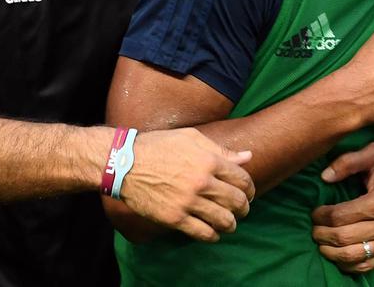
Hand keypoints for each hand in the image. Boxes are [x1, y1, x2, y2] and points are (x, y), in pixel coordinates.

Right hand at [119, 127, 255, 241]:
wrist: (124, 163)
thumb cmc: (158, 146)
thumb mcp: (191, 138)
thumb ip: (221, 150)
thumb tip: (247, 157)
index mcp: (208, 160)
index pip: (242, 179)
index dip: (250, 188)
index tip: (248, 193)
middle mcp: (202, 182)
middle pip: (237, 201)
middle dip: (244, 208)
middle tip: (242, 210)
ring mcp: (188, 201)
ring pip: (224, 220)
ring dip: (231, 224)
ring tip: (229, 223)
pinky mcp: (174, 218)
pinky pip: (203, 233)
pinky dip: (213, 236)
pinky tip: (213, 233)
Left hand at [310, 143, 373, 273]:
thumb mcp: (373, 154)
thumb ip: (347, 162)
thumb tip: (324, 177)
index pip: (341, 216)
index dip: (321, 216)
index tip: (314, 212)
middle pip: (343, 237)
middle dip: (322, 234)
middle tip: (313, 228)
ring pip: (352, 256)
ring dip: (330, 251)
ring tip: (320, 241)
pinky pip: (365, 267)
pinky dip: (346, 264)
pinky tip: (336, 254)